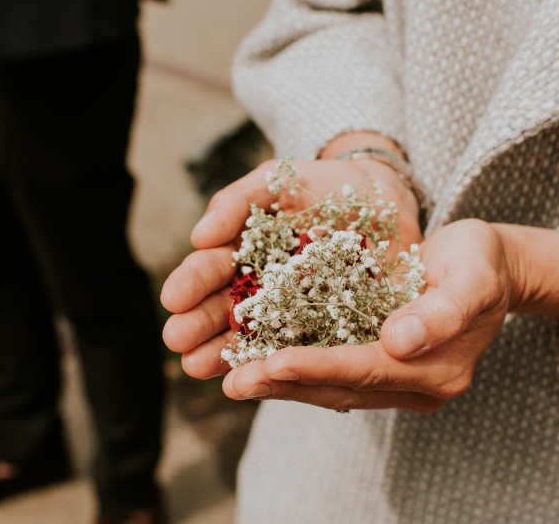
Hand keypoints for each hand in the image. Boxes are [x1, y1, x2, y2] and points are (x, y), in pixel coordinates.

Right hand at [162, 147, 421, 380]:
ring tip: (196, 367)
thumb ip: (240, 201)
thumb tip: (199, 235)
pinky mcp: (331, 330)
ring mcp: (295, 313)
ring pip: (254, 337)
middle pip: (225, 310)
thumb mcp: (280, 180)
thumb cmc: (326, 186)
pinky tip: (255, 378)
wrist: (385, 199)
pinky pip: (304, 350)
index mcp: (245, 253)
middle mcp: (263, 289)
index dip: (191, 284)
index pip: (212, 270)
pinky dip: (278, 365)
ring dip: (223, 354)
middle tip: (175, 340)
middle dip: (198, 325)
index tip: (172, 299)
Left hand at [211, 219, 558, 411]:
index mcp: (439, 368)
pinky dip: (300, 373)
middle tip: (235, 381)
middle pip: (345, 388)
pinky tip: (263, 364)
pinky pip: (337, 376)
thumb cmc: (481, 262)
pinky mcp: (385, 370)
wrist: (490, 267)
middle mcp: (418, 385)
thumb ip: (443, 310)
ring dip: (286, 386)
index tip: (271, 362)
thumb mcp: (473, 273)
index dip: (319, 367)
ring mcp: (402, 384)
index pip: (370, 370)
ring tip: (235, 380)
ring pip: (335, 389)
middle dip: (289, 385)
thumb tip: (397, 342)